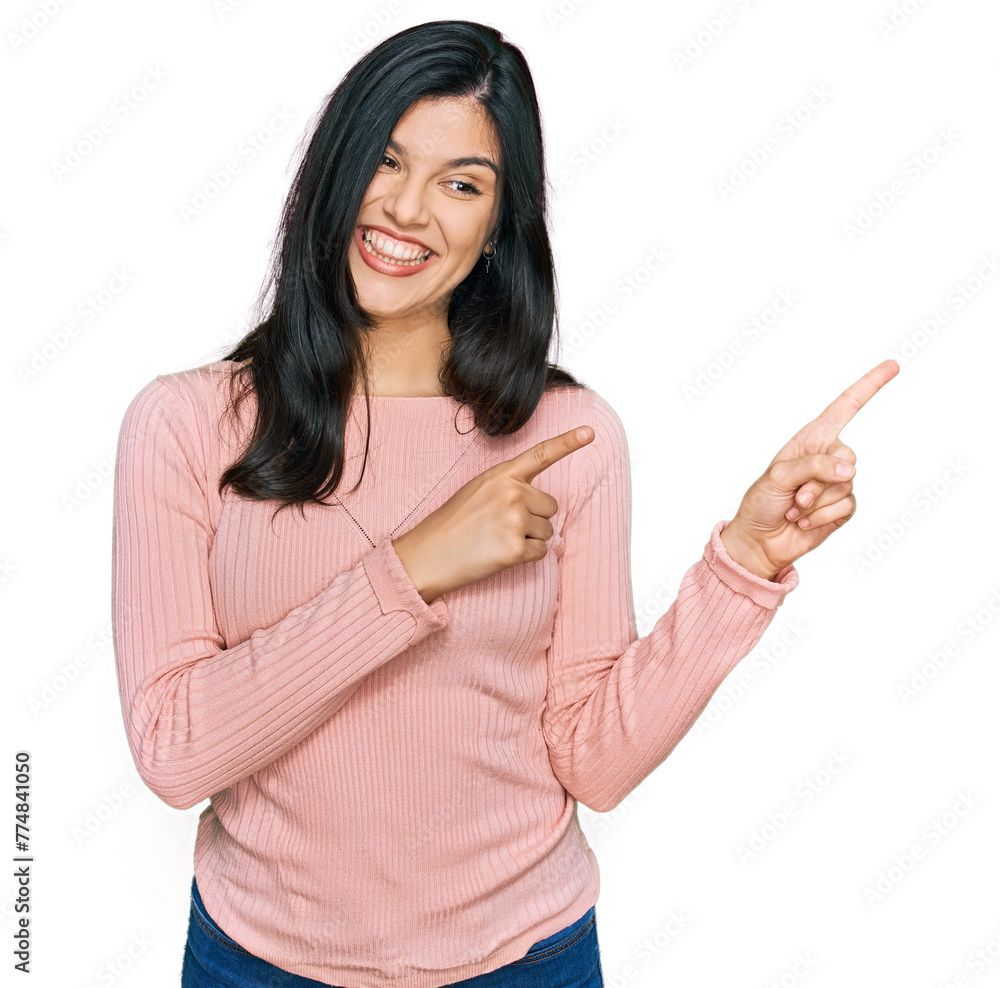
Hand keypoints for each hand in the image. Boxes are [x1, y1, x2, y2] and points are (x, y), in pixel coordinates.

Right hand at [392, 425, 594, 602]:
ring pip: (547, 531)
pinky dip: (525, 558)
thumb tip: (538, 503)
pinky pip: (541, 552)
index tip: (589, 432)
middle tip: (501, 527)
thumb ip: (507, 487)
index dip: (567, 442)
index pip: (540, 455)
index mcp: (499, 475)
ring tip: (496, 540)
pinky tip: (499, 555)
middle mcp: (510, 493)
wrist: (426, 556)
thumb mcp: (476, 492)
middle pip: (551, 505)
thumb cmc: (450, 525)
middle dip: (534, 518)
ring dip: (528, 539)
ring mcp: (514, 520)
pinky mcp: (516, 548)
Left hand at [720, 359, 899, 580]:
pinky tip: (804, 521)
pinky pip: (846, 507)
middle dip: (818, 481)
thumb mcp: (778, 476)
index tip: (892, 366)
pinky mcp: (843, 508)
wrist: (760, 540)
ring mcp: (837, 483)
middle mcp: (827, 457)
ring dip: (815, 502)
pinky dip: (821, 517)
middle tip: (794, 495)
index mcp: (810, 440)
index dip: (868, 386)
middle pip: (848, 458)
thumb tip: (850, 471)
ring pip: (846, 486)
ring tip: (795, 508)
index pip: (844, 408)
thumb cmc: (762, 502)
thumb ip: (813, 466)